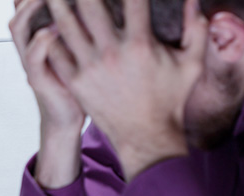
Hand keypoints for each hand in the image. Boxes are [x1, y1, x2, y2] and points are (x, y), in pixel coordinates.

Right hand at [11, 0, 85, 188]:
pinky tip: (53, 30)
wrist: (69, 118)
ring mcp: (30, 63)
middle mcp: (29, 47)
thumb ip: (81, 28)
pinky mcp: (37, 79)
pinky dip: (39, 42)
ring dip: (30, 10)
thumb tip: (100, 7)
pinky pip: (32, 57)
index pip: (27, 8)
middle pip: (18, 12)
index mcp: (39, 39)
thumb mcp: (80, 51)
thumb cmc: (80, 83)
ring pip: (18, 29)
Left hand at [45, 0, 206, 179]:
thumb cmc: (169, 98)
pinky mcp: (75, 81)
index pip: (132, 0)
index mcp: (141, 44)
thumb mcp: (190, 64)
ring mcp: (90, 67)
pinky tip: (47, 23)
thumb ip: (196, 30)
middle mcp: (112, 53)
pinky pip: (56, 51)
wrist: (145, 135)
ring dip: (59, 4)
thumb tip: (194, 1)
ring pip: (67, 25)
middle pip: (90, 6)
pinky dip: (50, 35)